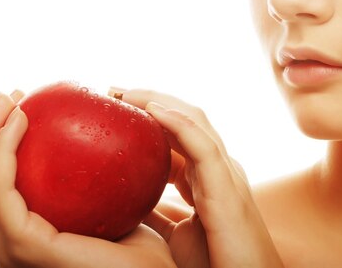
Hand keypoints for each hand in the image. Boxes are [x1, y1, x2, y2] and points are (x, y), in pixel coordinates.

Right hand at [0, 91, 175, 267]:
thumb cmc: (143, 249)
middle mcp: (8, 243)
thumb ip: (93, 180)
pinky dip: (2, 151)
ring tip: (13, 99)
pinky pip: (0, 190)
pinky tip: (22, 121)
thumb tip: (95, 136)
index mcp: (25, 235)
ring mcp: (12, 248)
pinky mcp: (25, 245)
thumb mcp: (110, 205)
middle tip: (12, 94)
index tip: (21, 104)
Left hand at [112, 88, 283, 267]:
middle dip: (151, 100)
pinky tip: (152, 111)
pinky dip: (179, 124)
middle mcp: (219, 168)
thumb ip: (159, 214)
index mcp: (208, 177)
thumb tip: (128, 206)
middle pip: (186, 119)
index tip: (114, 110)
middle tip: (113, 91)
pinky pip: (204, 147)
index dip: (150, 119)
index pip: (178, 135)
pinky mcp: (228, 189)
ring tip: (125, 93)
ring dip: (159, 101)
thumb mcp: (175, 234)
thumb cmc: (217, 264)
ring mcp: (227, 174)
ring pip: (197, 121)